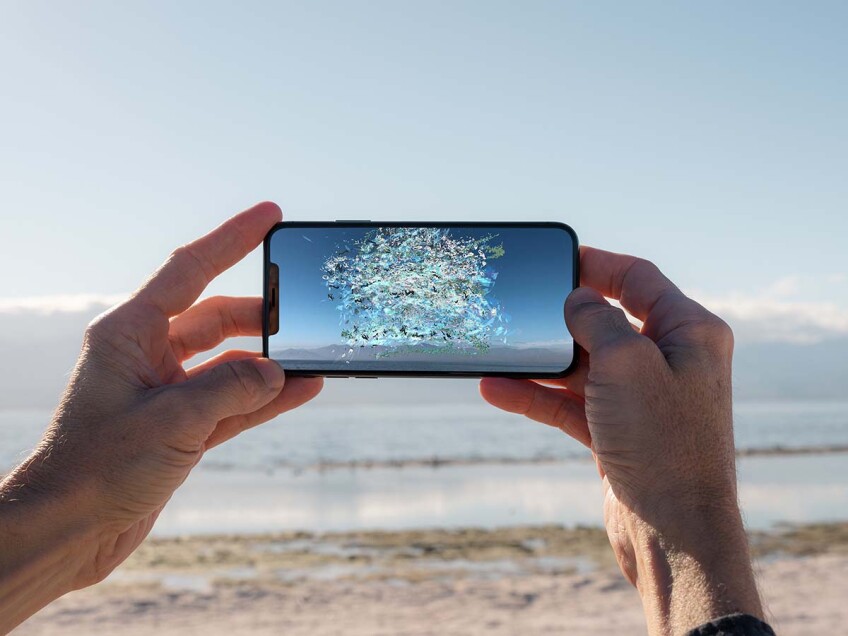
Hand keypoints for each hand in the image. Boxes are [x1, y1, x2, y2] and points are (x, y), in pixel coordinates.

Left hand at [0, 202, 321, 631]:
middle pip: (216, 318)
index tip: (271, 215)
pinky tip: (301, 389)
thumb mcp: (170, 420)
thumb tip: (278, 371)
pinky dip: (265, 398)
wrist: (68, 530)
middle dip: (260, 316)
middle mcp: (148, 356)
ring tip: (311, 356)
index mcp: (129, 334)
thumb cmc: (96, 468)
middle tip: (303, 312)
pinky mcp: (180, 428)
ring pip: (229, 363)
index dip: (233, 238)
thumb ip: (231, 388)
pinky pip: (233, 402)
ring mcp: (166, 392)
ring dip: (268, 362)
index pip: (190, 270)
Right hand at [481, 246, 762, 634]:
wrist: (673, 530)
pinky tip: (496, 389)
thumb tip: (575, 299)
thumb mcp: (626, 363)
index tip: (556, 259)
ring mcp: (641, 398)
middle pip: (604, 320)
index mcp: (688, 332)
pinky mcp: (617, 430)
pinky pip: (570, 401)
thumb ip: (595, 319)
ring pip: (581, 364)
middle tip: (520, 306)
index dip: (596, 264)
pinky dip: (536, 395)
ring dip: (538, 361)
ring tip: (495, 352)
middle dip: (559, 316)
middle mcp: (668, 360)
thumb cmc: (662, 442)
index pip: (638, 279)